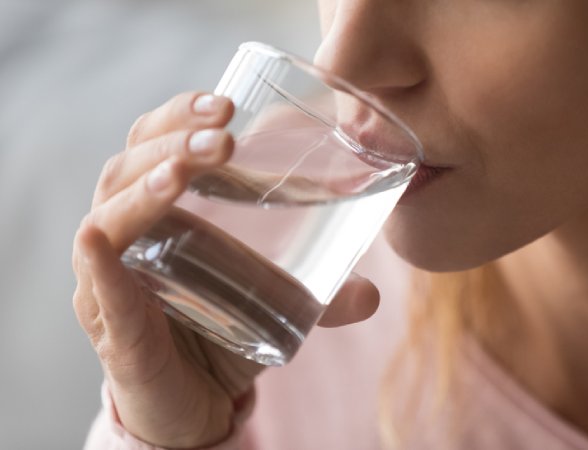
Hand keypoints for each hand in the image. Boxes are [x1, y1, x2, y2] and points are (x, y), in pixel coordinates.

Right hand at [72, 92, 379, 447]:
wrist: (194, 403)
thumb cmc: (222, 332)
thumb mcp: (274, 301)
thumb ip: (321, 295)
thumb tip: (373, 295)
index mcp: (160, 211)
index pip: (154, 142)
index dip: (182, 116)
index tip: (228, 104)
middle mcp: (126, 235)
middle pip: (129, 166)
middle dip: (173, 140)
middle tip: (222, 130)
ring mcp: (110, 280)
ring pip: (108, 216)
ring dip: (145, 186)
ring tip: (184, 171)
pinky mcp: (112, 328)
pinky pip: (98, 289)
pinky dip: (99, 264)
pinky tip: (100, 240)